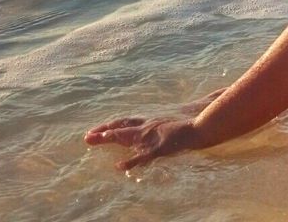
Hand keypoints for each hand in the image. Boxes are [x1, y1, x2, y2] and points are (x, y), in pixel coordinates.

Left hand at [83, 116, 202, 169]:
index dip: (110, 126)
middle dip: (104, 132)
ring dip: (112, 138)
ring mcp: (153, 136)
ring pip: (128, 137)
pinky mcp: (160, 148)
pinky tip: (120, 166)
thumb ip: (158, 126)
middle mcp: (147, 126)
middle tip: (87, 137)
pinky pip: (143, 156)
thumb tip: (150, 133)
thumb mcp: (169, 122)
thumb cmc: (188, 123)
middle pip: (122, 127)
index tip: (95, 131)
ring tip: (96, 139)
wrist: (200, 125)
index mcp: (149, 121)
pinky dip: (131, 161)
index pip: (125, 122)